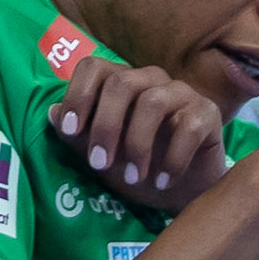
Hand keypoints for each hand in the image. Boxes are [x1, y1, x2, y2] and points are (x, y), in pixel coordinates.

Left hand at [52, 58, 230, 211]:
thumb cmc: (139, 170)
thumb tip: (51, 114)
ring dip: (138, 145)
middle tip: (98, 164)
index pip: (93, 66)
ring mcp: (181, 93)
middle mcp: (150, 80)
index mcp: (121, 82)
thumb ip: (78, 137)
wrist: (184, 193)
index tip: (68, 130)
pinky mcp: (207, 113)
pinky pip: (189, 127)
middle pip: (121, 83)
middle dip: (105, 126)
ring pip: (153, 102)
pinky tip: (163, 182)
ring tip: (133, 179)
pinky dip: (173, 159)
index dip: (78, 94)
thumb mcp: (103, 159)